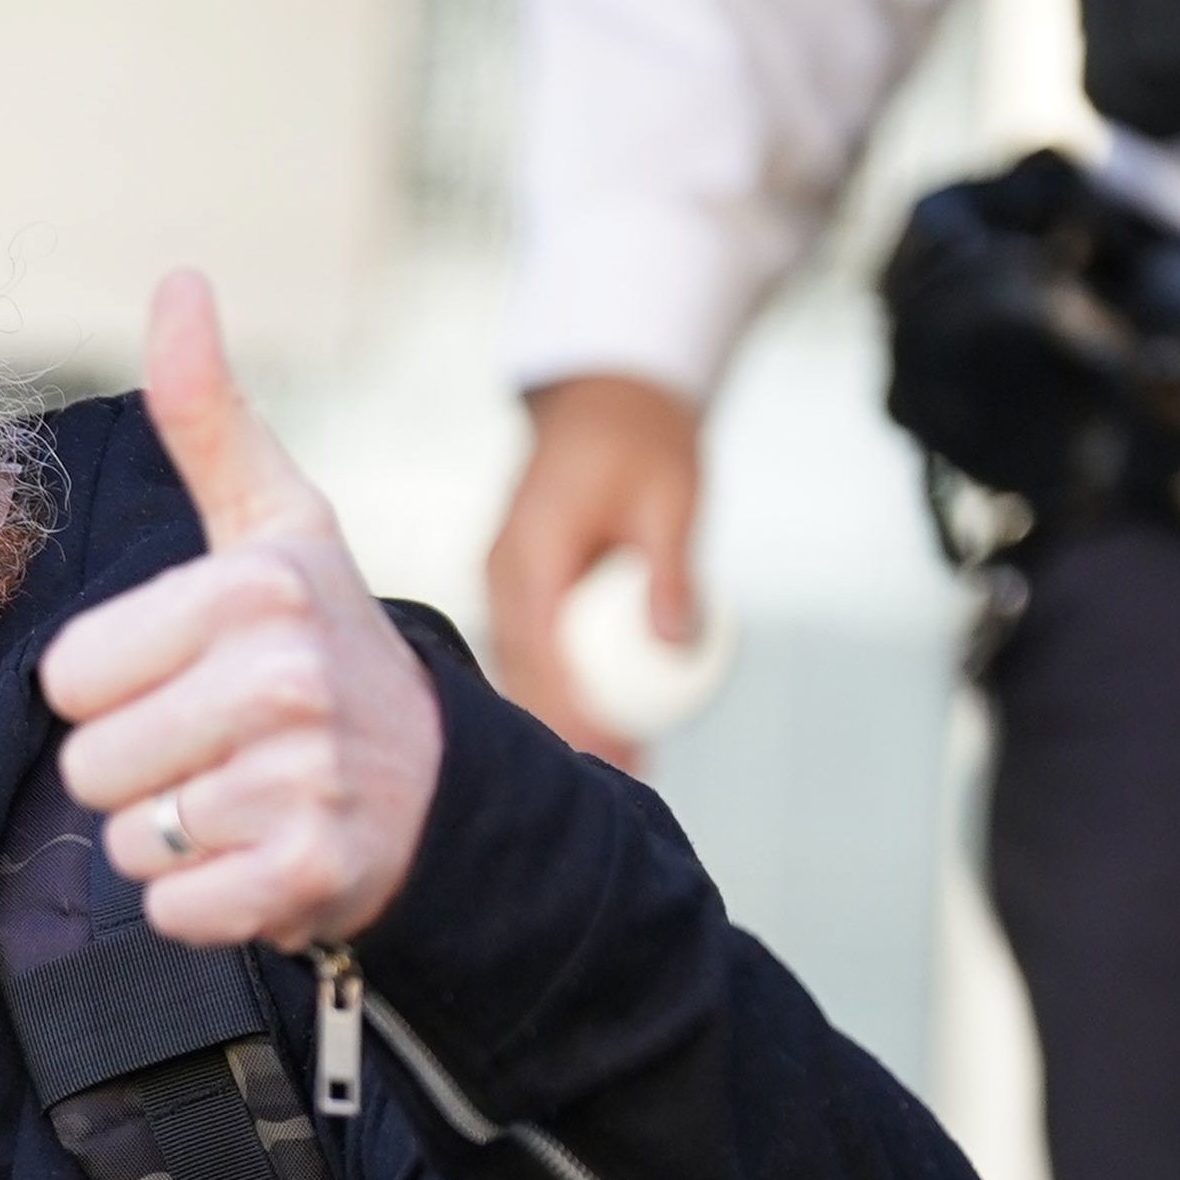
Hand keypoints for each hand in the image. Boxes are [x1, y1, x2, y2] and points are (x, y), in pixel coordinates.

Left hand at [39, 273, 441, 949]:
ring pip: (129, 840)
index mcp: (252, 590)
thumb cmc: (328, 640)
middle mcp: (284, 681)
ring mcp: (305, 785)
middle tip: (219, 746)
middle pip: (88, 765)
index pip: (67, 676)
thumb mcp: (277, 523)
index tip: (189, 675)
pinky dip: (205, 901)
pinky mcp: (312, 879)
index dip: (114, 685)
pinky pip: (174, 909)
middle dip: (139, 768)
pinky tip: (264, 856)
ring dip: (174, 836)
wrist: (443, 783)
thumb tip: (180, 281)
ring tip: (246, 797)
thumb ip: (209, 415)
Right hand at [483, 375, 701, 772]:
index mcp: (530, 548)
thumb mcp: (673, 498)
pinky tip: (607, 718)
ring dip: (561, 712)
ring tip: (619, 764)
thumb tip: (677, 644)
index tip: (608, 748)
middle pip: (523, 667)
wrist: (606, 402)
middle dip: (564, 725)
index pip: (541, 645)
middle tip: (620, 777)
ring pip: (523, 663)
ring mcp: (505, 578)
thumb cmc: (646, 442)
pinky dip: (565, 683)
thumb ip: (671, 570)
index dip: (569, 704)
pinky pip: (536, 646)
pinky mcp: (520, 584)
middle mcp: (502, 569)